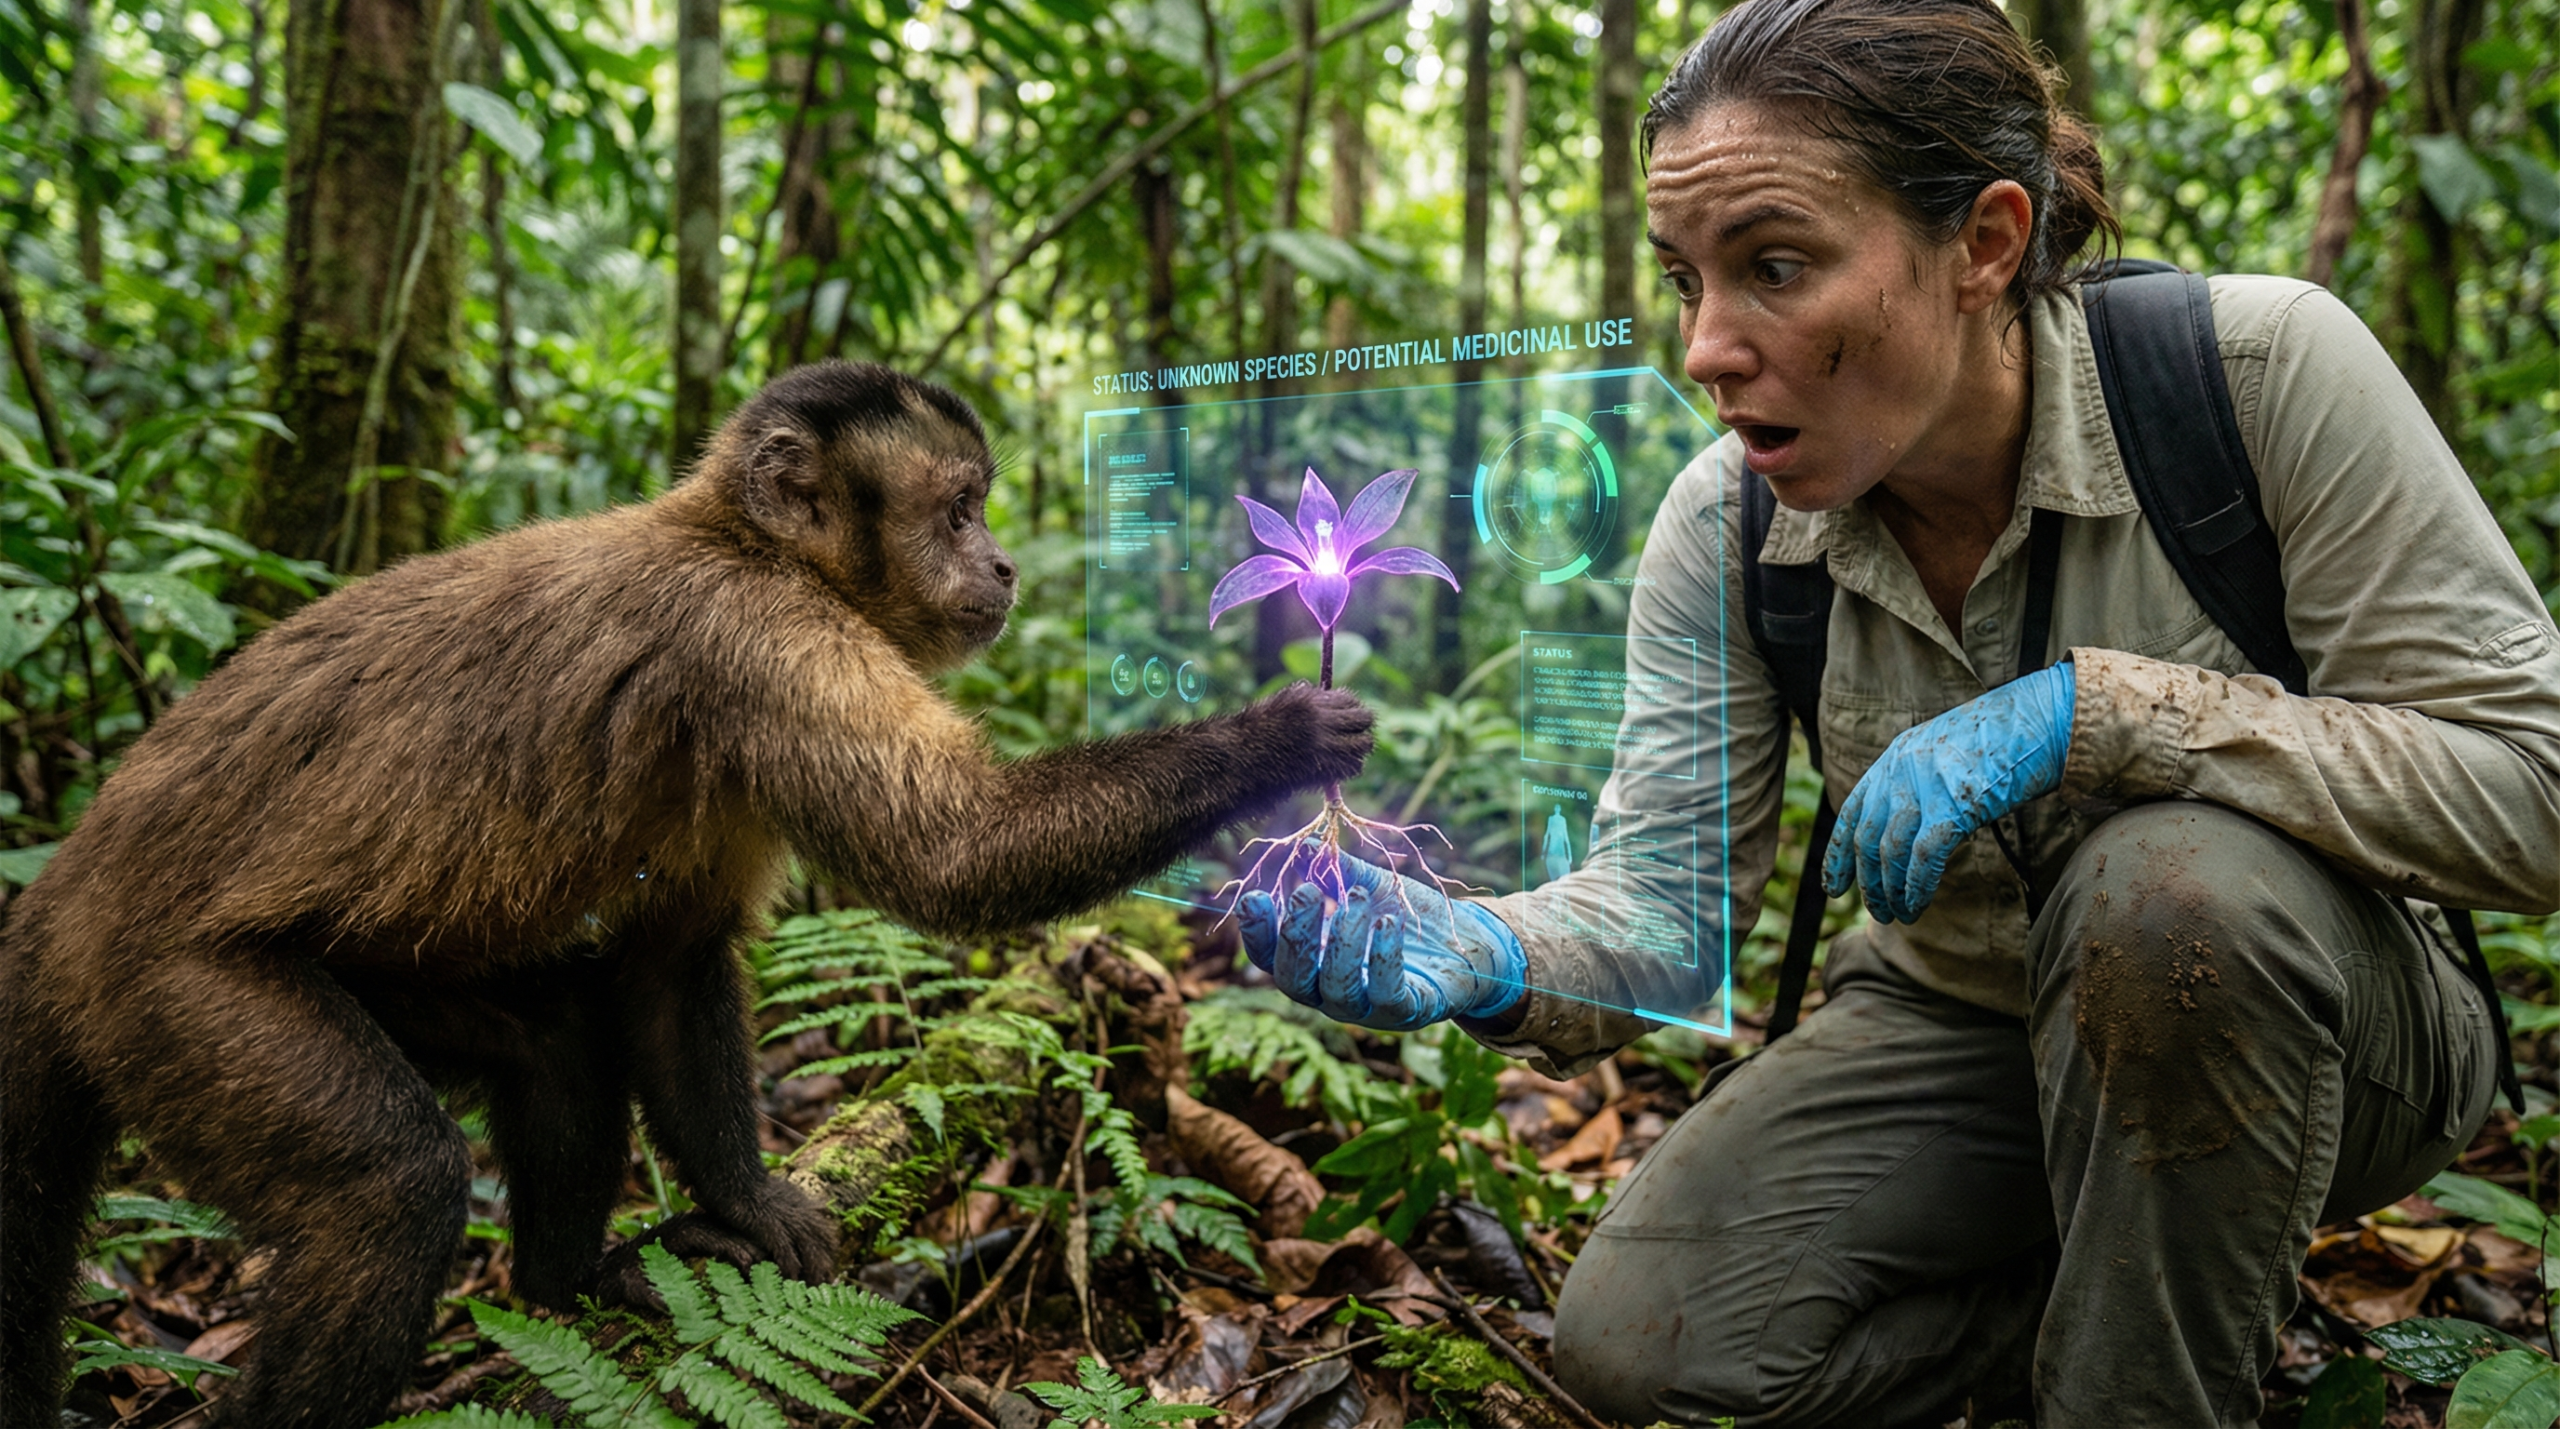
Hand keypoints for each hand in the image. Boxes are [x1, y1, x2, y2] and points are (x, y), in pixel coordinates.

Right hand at [1237, 851, 1524, 1030]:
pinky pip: (1387, 994)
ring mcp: (1368, 1008)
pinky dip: (1383, 957)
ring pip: (1337, 989)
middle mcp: (1331, 993)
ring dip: (1343, 942)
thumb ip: (1337, 872)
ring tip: (1359, 899)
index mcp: (1314, 964)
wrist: (1470, 943)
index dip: (1257, 933)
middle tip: (1307, 892)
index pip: (1270, 958)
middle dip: (1295, 936)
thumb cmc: (1409, 917)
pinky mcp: (1407, 1011)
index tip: (1254, 897)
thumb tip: (1305, 846)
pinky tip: (1388, 921)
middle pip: (1293, 980)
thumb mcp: (1370, 887)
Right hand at [1244, 683, 1374, 787]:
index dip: (1350, 708)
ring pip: (1364, 744)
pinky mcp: (1324, 769)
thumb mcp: (1278, 704)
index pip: (1350, 699)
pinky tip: (1337, 768)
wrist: (1240, 760)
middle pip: (1364, 719)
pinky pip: (1353, 767)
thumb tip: (1328, 692)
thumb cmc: (1254, 731)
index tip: (1344, 718)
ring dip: (1358, 749)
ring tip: (1346, 753)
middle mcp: (1321, 721)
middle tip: (1351, 736)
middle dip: (1360, 727)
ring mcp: (1324, 746)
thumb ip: (1305, 697)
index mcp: (1310, 702)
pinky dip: (1349, 768)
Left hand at [1822, 663, 2075, 923]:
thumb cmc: (2004, 743)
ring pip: (1889, 851)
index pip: (1852, 812)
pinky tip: (1916, 905)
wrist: (2041, 721)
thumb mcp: (1945, 757)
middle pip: (1867, 837)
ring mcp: (1924, 787)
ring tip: (1898, 915)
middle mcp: (1900, 771)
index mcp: (1894, 758)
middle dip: (1866, 881)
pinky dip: (1917, 886)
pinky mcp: (1953, 806)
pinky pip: (1923, 857)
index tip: (1834, 887)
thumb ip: (1921, 789)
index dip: (1839, 854)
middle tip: (1876, 912)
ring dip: (1890, 890)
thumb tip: (1911, 839)